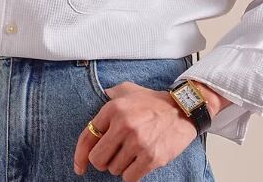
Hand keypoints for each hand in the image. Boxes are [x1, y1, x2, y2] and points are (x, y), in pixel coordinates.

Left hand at [73, 80, 223, 181]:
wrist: (183, 110)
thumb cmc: (152, 102)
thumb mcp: (128, 90)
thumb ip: (110, 94)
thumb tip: (95, 99)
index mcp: (114, 108)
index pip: (88, 136)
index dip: (79, 155)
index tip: (79, 167)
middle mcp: (123, 125)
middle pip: (98, 159)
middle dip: (102, 161)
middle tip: (112, 155)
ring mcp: (138, 142)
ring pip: (114, 170)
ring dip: (119, 165)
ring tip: (131, 152)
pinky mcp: (151, 158)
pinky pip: (129, 178)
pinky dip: (131, 173)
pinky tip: (138, 161)